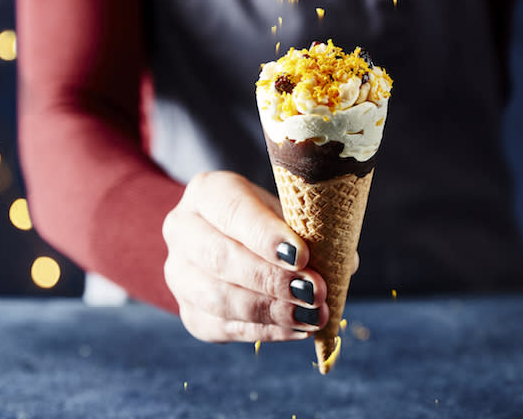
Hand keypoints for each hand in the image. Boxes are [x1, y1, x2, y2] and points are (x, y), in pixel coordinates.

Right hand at [163, 171, 328, 342]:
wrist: (231, 238)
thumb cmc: (267, 219)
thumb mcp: (284, 209)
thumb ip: (309, 230)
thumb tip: (343, 262)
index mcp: (206, 191)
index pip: (231, 211)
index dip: (265, 235)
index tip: (301, 255)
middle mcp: (182, 228)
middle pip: (220, 258)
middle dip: (272, 279)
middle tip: (314, 291)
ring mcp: (180, 272)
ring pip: (219, 298)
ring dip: (270, 311)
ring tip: (311, 315)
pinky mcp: (189, 311)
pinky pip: (224, 327)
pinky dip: (265, 331)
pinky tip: (297, 329)